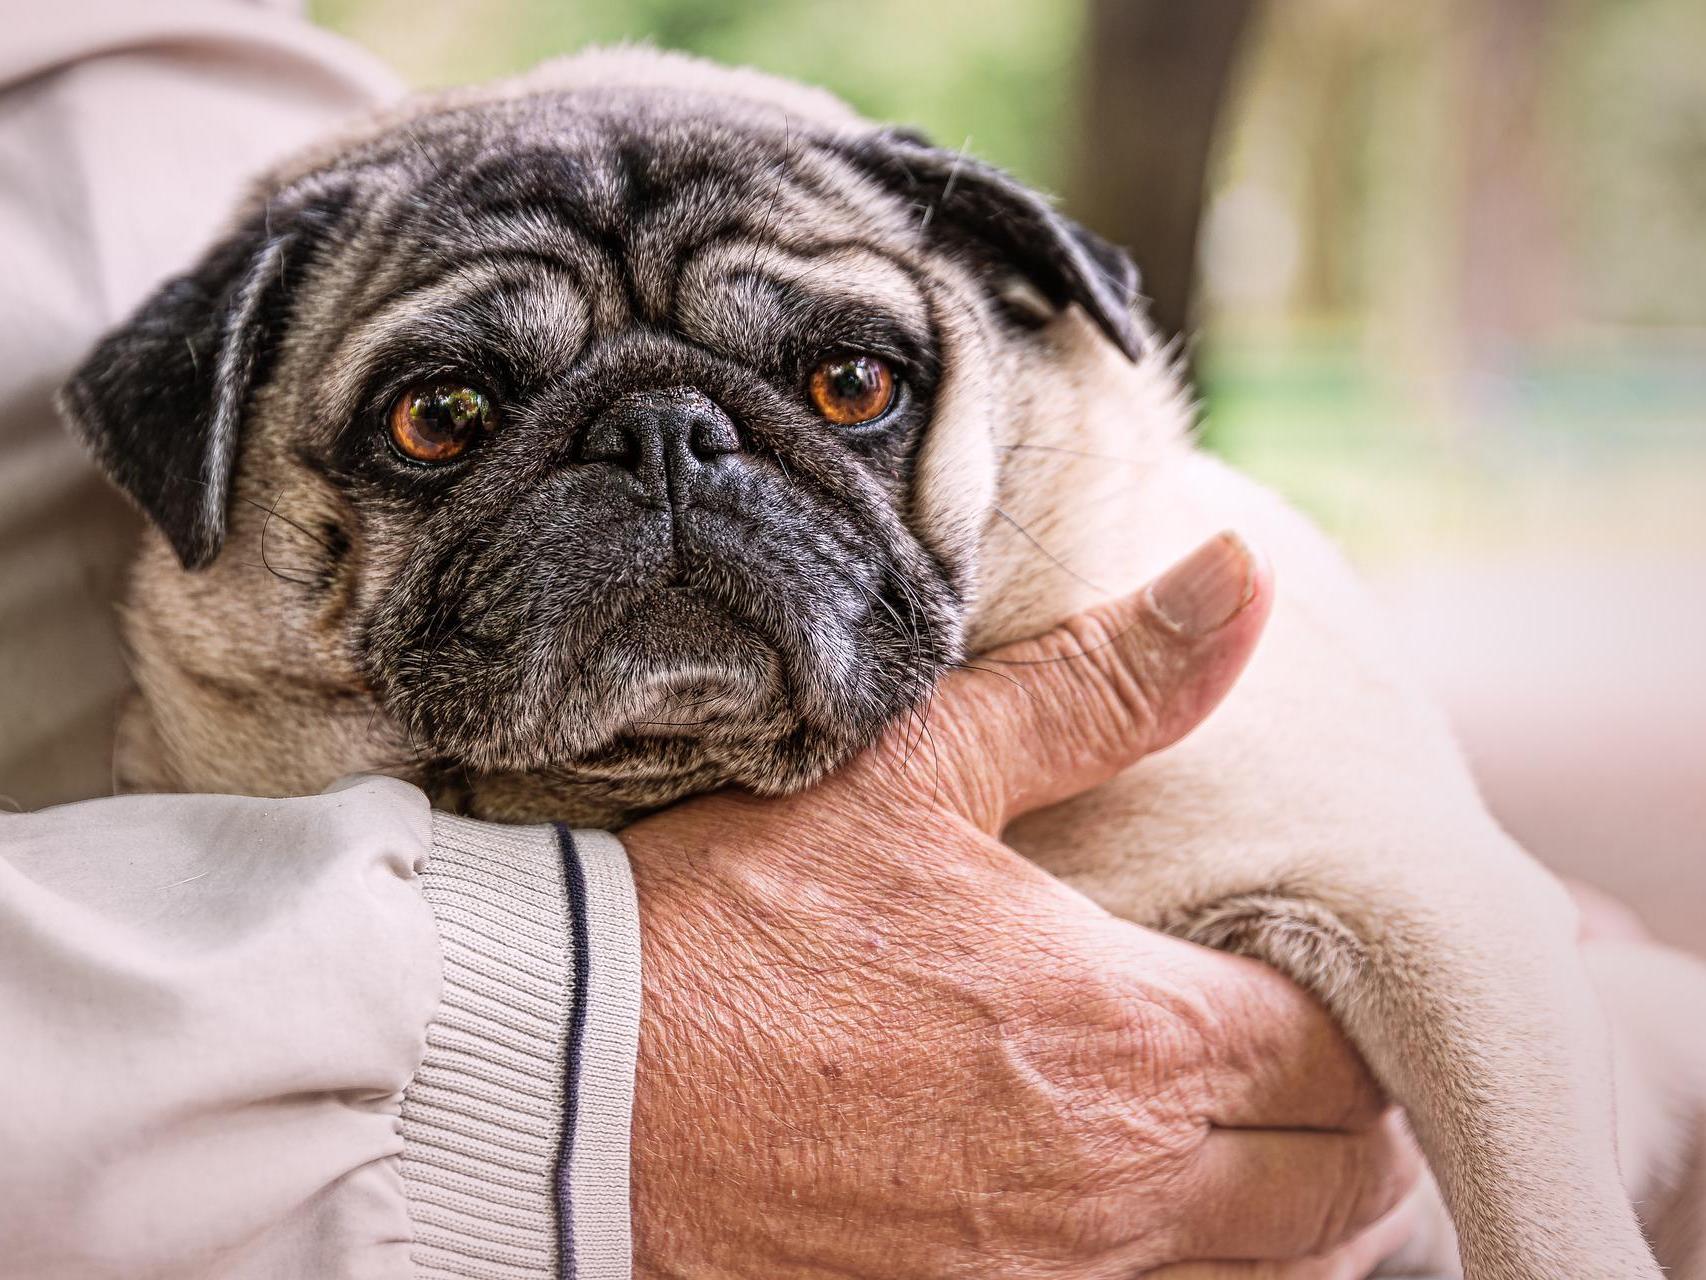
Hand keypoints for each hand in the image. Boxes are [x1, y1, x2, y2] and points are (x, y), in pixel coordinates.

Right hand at [625, 533, 1421, 1277]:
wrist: (573, 1084)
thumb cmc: (741, 920)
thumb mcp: (920, 774)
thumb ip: (1103, 687)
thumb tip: (1242, 580)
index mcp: (1128, 1035)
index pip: (1336, 1048)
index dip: (1354, 1012)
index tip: (1323, 977)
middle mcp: (1116, 1183)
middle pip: (1333, 1188)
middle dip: (1357, 1127)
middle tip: (1336, 1074)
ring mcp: (1047, 1279)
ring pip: (1265, 1278)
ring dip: (1305, 1220)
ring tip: (1284, 1159)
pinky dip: (1199, 1276)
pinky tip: (1161, 1225)